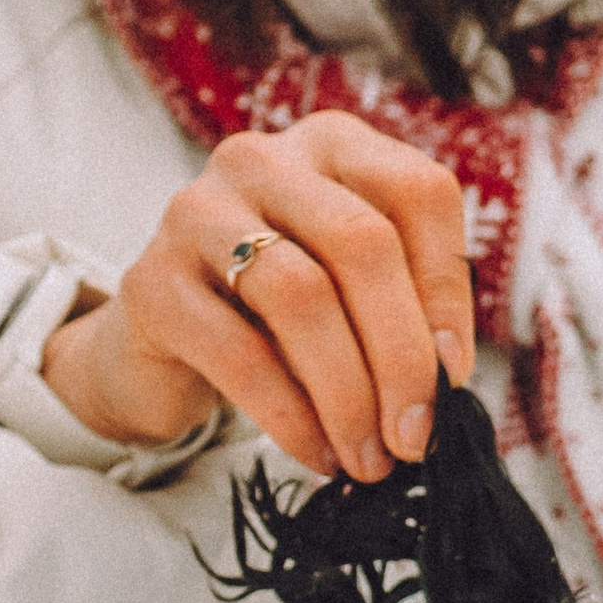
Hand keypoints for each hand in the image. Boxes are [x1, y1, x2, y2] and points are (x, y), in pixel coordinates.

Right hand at [41, 112, 474, 482]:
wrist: (169, 350)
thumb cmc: (286, 319)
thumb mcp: (357, 297)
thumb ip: (408, 313)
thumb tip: (444, 380)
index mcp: (333, 145)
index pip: (420, 193)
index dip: (447, 292)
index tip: (453, 377)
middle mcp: (263, 159)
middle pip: (362, 243)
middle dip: (401, 355)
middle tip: (416, 436)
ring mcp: (197, 211)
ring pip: (300, 295)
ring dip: (348, 394)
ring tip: (370, 458)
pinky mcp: (150, 281)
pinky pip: (238, 354)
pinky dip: (291, 416)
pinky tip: (319, 453)